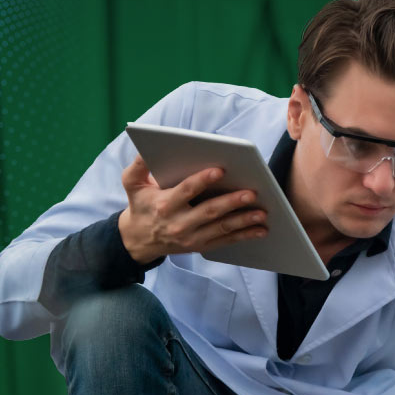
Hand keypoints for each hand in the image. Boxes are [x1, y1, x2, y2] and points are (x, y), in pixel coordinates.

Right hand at [117, 154, 267, 263]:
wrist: (138, 239)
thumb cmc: (140, 205)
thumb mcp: (132, 184)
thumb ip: (138, 165)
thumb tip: (146, 148)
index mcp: (164, 204)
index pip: (186, 191)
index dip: (202, 181)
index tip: (221, 170)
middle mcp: (178, 223)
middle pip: (209, 211)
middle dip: (232, 202)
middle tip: (252, 193)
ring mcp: (191, 237)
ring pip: (221, 228)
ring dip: (244, 221)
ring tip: (262, 213)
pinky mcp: (200, 245)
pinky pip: (225, 241)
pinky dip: (245, 235)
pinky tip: (261, 229)